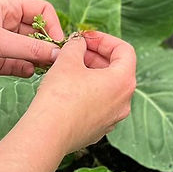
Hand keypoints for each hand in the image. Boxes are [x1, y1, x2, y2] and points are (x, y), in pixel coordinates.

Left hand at [0, 0, 65, 91]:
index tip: (58, 43)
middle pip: (34, 30)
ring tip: (46, 70)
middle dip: (46, 44)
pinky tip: (30, 74)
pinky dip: (23, 68)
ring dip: (36, 58)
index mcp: (4, 6)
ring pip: (25, 49)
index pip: (40, 9)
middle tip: (57, 61)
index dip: (51, 24)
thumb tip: (57, 54)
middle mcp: (2, 22)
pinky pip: (14, 63)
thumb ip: (29, 48)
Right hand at [27, 30, 136, 153]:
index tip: (86, 37)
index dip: (104, 39)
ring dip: (92, 74)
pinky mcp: (99, 130)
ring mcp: (113, 118)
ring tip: (69, 68)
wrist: (48, 134)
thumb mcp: (67, 60)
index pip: (124, 50)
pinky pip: (99, 105)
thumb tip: (79, 43)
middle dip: (96, 56)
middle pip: (117, 70)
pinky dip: (88, 93)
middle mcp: (124, 102)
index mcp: (123, 81)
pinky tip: (68, 89)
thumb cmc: (60, 97)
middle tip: (76, 50)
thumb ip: (77, 46)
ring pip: (108, 89)